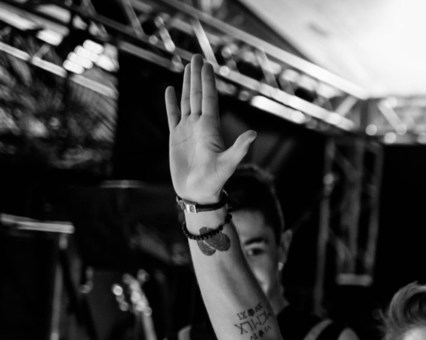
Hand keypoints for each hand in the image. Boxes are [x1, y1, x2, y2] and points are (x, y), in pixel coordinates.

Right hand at [164, 54, 256, 203]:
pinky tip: (170, 89)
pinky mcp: (175, 138)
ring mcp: (187, 131)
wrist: (199, 194)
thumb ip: (239, 149)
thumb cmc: (214, 182)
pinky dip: (170, 103)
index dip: (207, 83)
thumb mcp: (228, 165)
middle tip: (196, 57)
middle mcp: (200, 126)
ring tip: (187, 67)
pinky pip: (172, 116)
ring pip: (186, 102)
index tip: (207, 65)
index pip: (209, 100)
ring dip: (186, 84)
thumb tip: (254, 134)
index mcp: (211, 129)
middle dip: (197, 76)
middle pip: (197, 96)